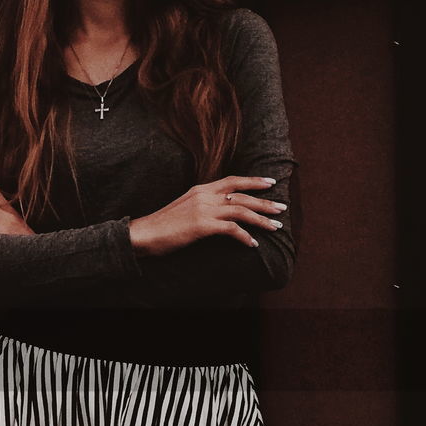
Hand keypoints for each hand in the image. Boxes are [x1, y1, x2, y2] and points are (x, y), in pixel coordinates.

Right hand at [129, 175, 286, 256]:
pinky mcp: (202, 226)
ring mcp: (204, 210)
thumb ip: (202, 204)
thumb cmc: (162, 225)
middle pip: (242, 195)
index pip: (233, 180)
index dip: (253, 181)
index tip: (270, 182)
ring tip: (275, 227)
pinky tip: (252, 244)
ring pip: (241, 211)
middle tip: (281, 208)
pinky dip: (244, 237)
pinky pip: (232, 229)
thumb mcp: (184, 207)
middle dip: (265, 202)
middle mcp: (205, 196)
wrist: (143, 234)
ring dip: (261, 219)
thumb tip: (219, 211)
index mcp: (200, 189)